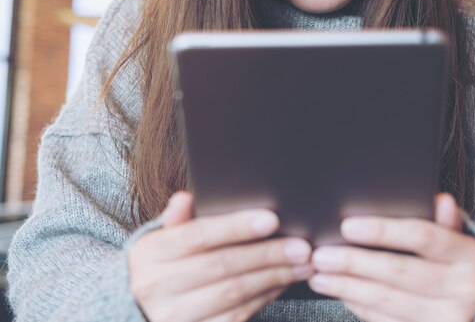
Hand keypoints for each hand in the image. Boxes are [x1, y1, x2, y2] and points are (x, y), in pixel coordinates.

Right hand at [128, 191, 312, 321]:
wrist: (139, 311)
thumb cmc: (160, 268)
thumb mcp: (161, 241)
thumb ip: (178, 221)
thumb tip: (186, 198)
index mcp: (151, 253)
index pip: (199, 235)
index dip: (237, 227)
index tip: (272, 220)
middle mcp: (157, 286)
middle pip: (223, 265)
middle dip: (268, 254)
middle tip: (301, 246)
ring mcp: (174, 316)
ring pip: (235, 293)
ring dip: (274, 277)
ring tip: (301, 264)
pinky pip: (237, 315)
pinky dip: (265, 297)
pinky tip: (282, 282)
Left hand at [307, 193, 474, 321]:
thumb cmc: (466, 271)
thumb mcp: (463, 245)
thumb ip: (446, 224)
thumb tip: (440, 199)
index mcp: (471, 256)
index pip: (422, 236)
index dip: (383, 231)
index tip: (347, 226)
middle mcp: (465, 288)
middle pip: (399, 270)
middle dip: (354, 262)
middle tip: (320, 255)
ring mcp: (449, 318)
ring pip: (388, 300)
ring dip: (348, 287)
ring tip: (319, 276)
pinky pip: (387, 321)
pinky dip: (361, 307)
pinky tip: (342, 294)